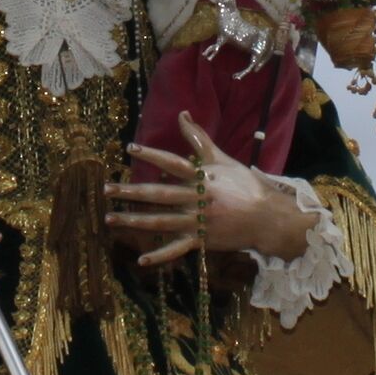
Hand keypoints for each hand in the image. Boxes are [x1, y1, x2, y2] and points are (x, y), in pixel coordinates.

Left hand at [105, 115, 314, 266]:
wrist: (268, 217)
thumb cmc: (246, 185)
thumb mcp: (223, 160)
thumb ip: (199, 138)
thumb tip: (182, 114)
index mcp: (203, 177)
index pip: (172, 163)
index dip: (152, 155)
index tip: (130, 148)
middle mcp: (197, 199)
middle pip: (159, 195)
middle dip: (131, 192)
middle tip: (107, 190)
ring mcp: (198, 221)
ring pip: (161, 222)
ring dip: (134, 221)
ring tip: (110, 219)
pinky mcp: (201, 240)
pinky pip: (177, 249)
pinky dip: (160, 256)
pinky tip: (141, 260)